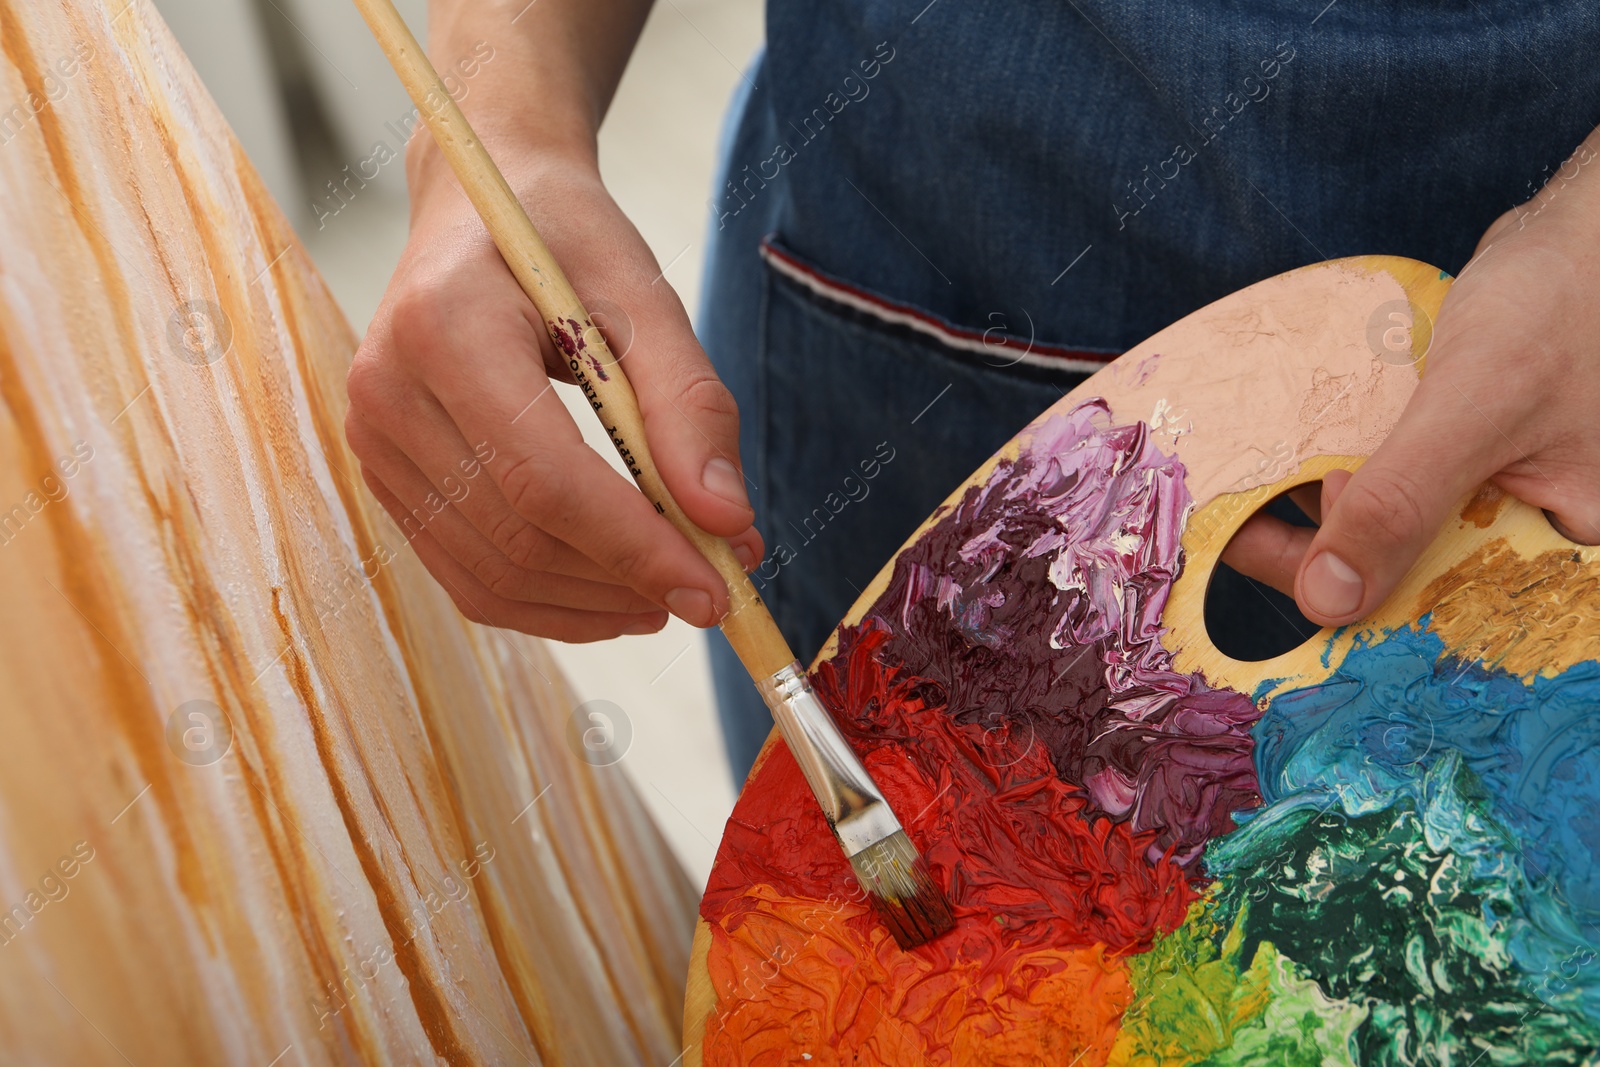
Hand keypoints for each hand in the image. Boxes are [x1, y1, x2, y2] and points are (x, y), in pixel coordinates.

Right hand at [346, 148, 761, 640]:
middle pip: (519, 536)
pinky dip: (549, 601)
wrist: (481, 203)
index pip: (543, 477)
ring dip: (592, 605)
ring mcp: (373, 441)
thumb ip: (691, 406)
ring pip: (492, 574)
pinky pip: (468, 573)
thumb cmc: (568, 242)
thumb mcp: (646, 299)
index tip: (715, 591)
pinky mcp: (385, 477)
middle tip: (714, 592)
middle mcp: (387, 390)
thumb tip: (726, 523)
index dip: (635, 547)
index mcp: (446, 325)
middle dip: (626, 582)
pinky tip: (613, 591)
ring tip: (672, 593)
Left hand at [1225, 133, 1599, 625]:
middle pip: (1404, 574)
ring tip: (1250, 480)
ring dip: (1321, 507)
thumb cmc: (1558, 304)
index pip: (1439, 612)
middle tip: (1233, 514)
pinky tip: (1293, 454)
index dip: (1347, 607)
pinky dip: (1343, 470)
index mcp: (1557, 548)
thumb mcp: (1475, 407)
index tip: (1256, 570)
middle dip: (1322, 550)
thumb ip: (1404, 500)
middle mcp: (1525, 534)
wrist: (1582, 233)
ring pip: (1387, 526)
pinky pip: (1389, 483)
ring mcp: (1490, 495)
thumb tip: (1329, 600)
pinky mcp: (1459, 456)